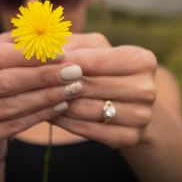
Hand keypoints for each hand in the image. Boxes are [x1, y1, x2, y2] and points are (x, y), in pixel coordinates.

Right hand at [0, 34, 84, 154]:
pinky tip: (60, 106)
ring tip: (73, 89)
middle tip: (75, 72)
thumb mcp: (1, 53)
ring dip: (47, 97)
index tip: (63, 53)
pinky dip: (39, 115)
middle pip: (4, 82)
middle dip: (44, 76)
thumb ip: (21, 40)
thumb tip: (49, 30)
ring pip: (11, 106)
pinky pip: (12, 127)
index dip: (31, 55)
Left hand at [50, 33, 157, 147]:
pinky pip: (89, 130)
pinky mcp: (131, 137)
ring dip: (58, 104)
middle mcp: (148, 88)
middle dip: (58, 83)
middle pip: (89, 86)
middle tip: (33, 82)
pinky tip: (52, 114)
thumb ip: (71, 44)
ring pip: (86, 109)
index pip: (94, 60)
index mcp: (143, 60)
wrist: (127, 101)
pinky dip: (66, 123)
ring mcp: (142, 115)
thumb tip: (48, 51)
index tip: (39, 61)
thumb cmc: (103, 66)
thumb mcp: (92, 47)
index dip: (64, 61)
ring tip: (39, 97)